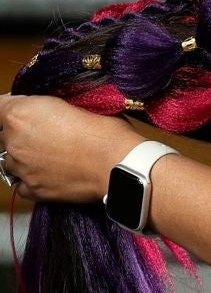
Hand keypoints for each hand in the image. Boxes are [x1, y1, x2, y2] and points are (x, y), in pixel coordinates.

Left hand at [0, 92, 137, 205]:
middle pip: (3, 135)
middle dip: (20, 133)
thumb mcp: (74, 102)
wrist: (118, 164)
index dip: (14, 107)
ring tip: (50, 156)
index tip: (26, 110)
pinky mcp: (32, 190)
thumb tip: (42, 108)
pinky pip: (20, 184)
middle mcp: (13, 140)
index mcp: (20, 113)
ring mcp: (21, 167)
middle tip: (47, 135)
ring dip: (24, 157)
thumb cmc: (104, 131)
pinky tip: (48, 174)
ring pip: (10, 160)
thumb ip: (46, 105)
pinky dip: (30, 179)